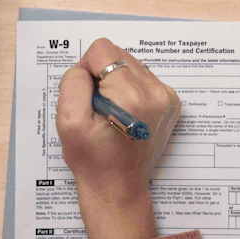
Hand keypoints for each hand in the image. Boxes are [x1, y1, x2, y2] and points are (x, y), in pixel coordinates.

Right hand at [55, 38, 181, 238]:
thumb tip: (89, 66)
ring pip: (130, 64)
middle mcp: (155, 91)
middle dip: (102, 75)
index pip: (102, 50)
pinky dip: (130, 89)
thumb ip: (74, 81)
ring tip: (112, 113)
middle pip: (118, 54)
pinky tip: (125, 114)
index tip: (88, 98)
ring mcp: (167, 96)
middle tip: (98, 108)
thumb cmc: (92, 159)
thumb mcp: (68, 120)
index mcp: (131, 96)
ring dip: (116, 81)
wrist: (118, 188)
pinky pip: (143, 77)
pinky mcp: (171, 101)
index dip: (86, 70)